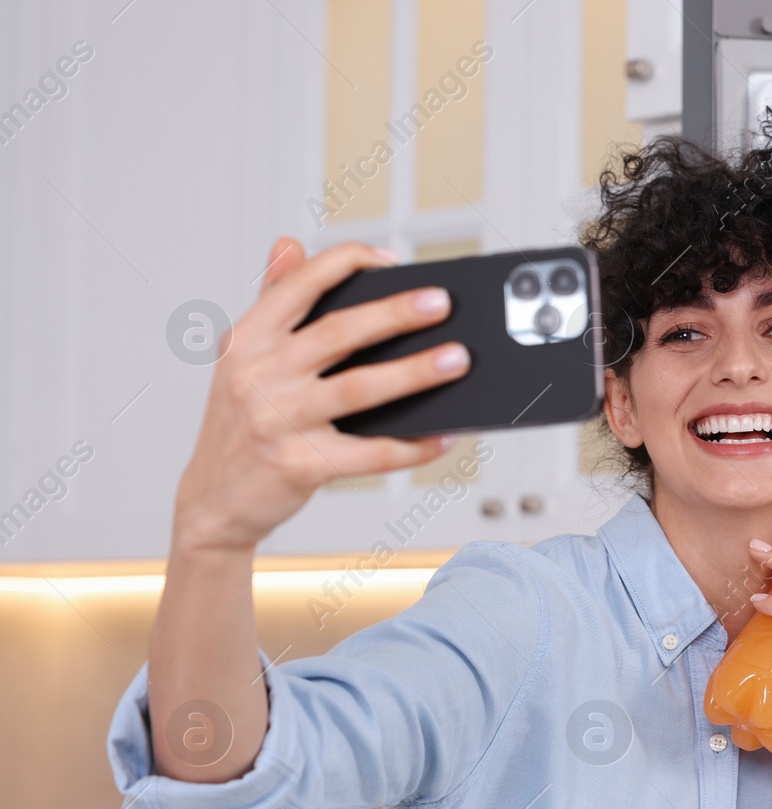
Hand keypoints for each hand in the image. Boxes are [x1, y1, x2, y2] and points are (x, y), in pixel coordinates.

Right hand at [173, 238, 468, 553]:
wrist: (213, 502)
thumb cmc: (240, 425)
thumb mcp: (242, 359)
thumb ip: (271, 302)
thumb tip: (290, 243)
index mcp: (246, 340)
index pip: (299, 285)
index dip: (346, 263)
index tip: (391, 259)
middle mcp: (257, 375)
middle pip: (338, 333)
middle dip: (395, 314)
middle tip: (441, 303)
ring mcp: (277, 421)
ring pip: (360, 388)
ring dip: (415, 372)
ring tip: (457, 360)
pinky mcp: (299, 465)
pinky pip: (370, 453)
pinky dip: (411, 446)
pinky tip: (443, 435)